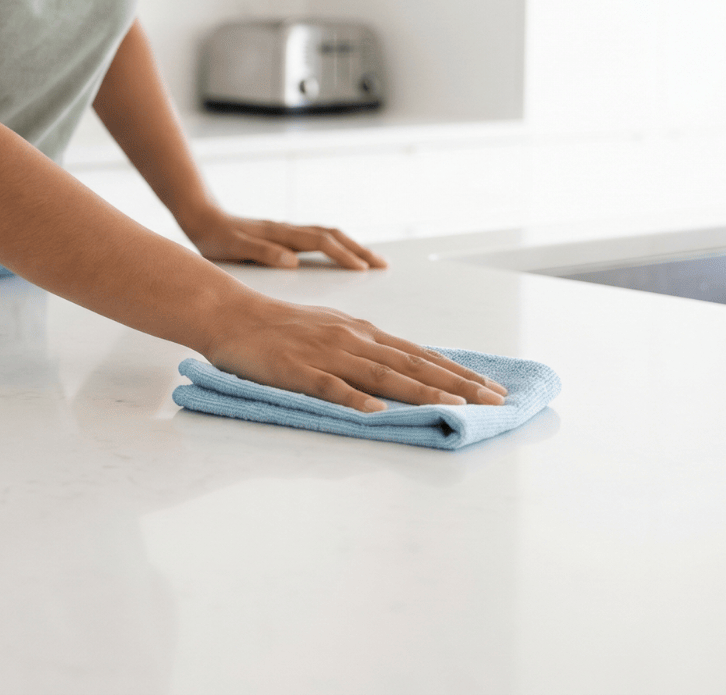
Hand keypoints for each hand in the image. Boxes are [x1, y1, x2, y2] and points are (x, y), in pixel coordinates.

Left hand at [182, 210, 387, 270]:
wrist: (201, 217)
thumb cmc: (216, 237)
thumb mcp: (235, 248)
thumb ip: (262, 253)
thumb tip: (292, 260)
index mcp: (281, 235)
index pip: (321, 242)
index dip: (343, 255)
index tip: (363, 268)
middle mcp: (288, 230)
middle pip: (333, 235)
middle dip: (359, 249)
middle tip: (382, 265)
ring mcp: (287, 231)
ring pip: (328, 235)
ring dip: (352, 246)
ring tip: (371, 261)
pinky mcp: (283, 235)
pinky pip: (318, 238)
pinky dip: (337, 245)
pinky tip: (341, 255)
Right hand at [204, 298, 508, 411]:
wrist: (231, 314)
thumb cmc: (278, 326)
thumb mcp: (330, 328)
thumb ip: (363, 347)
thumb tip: (397, 364)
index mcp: (362, 332)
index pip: (420, 354)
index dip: (458, 372)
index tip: (491, 388)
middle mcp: (354, 339)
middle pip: (414, 364)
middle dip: (458, 384)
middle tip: (495, 402)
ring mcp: (328, 354)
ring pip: (384, 374)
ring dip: (423, 392)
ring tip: (456, 407)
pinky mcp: (299, 370)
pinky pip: (331, 387)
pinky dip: (356, 399)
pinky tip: (378, 413)